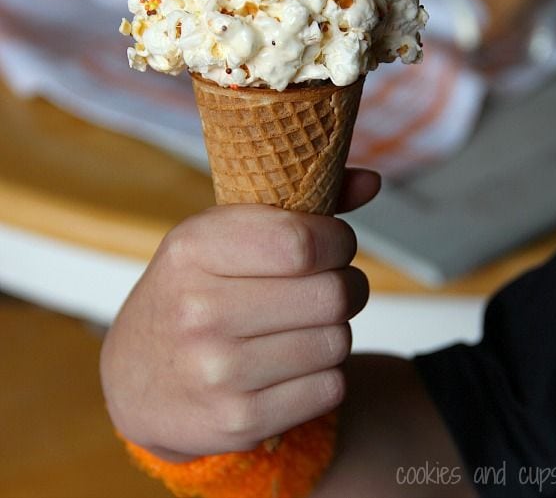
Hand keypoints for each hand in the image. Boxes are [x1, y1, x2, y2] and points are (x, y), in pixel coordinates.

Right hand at [100, 168, 379, 460]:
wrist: (137, 377)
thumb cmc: (190, 290)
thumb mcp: (219, 235)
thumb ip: (298, 205)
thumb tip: (373, 180)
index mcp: (193, 250)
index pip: (303, 242)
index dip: (338, 240)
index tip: (334, 243)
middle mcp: (200, 311)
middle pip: (332, 294)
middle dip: (347, 285)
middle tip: (328, 285)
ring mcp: (217, 372)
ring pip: (338, 341)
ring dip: (334, 330)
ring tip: (303, 324)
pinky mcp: (238, 421)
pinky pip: (330, 387)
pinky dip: (324, 373)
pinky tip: (292, 363)